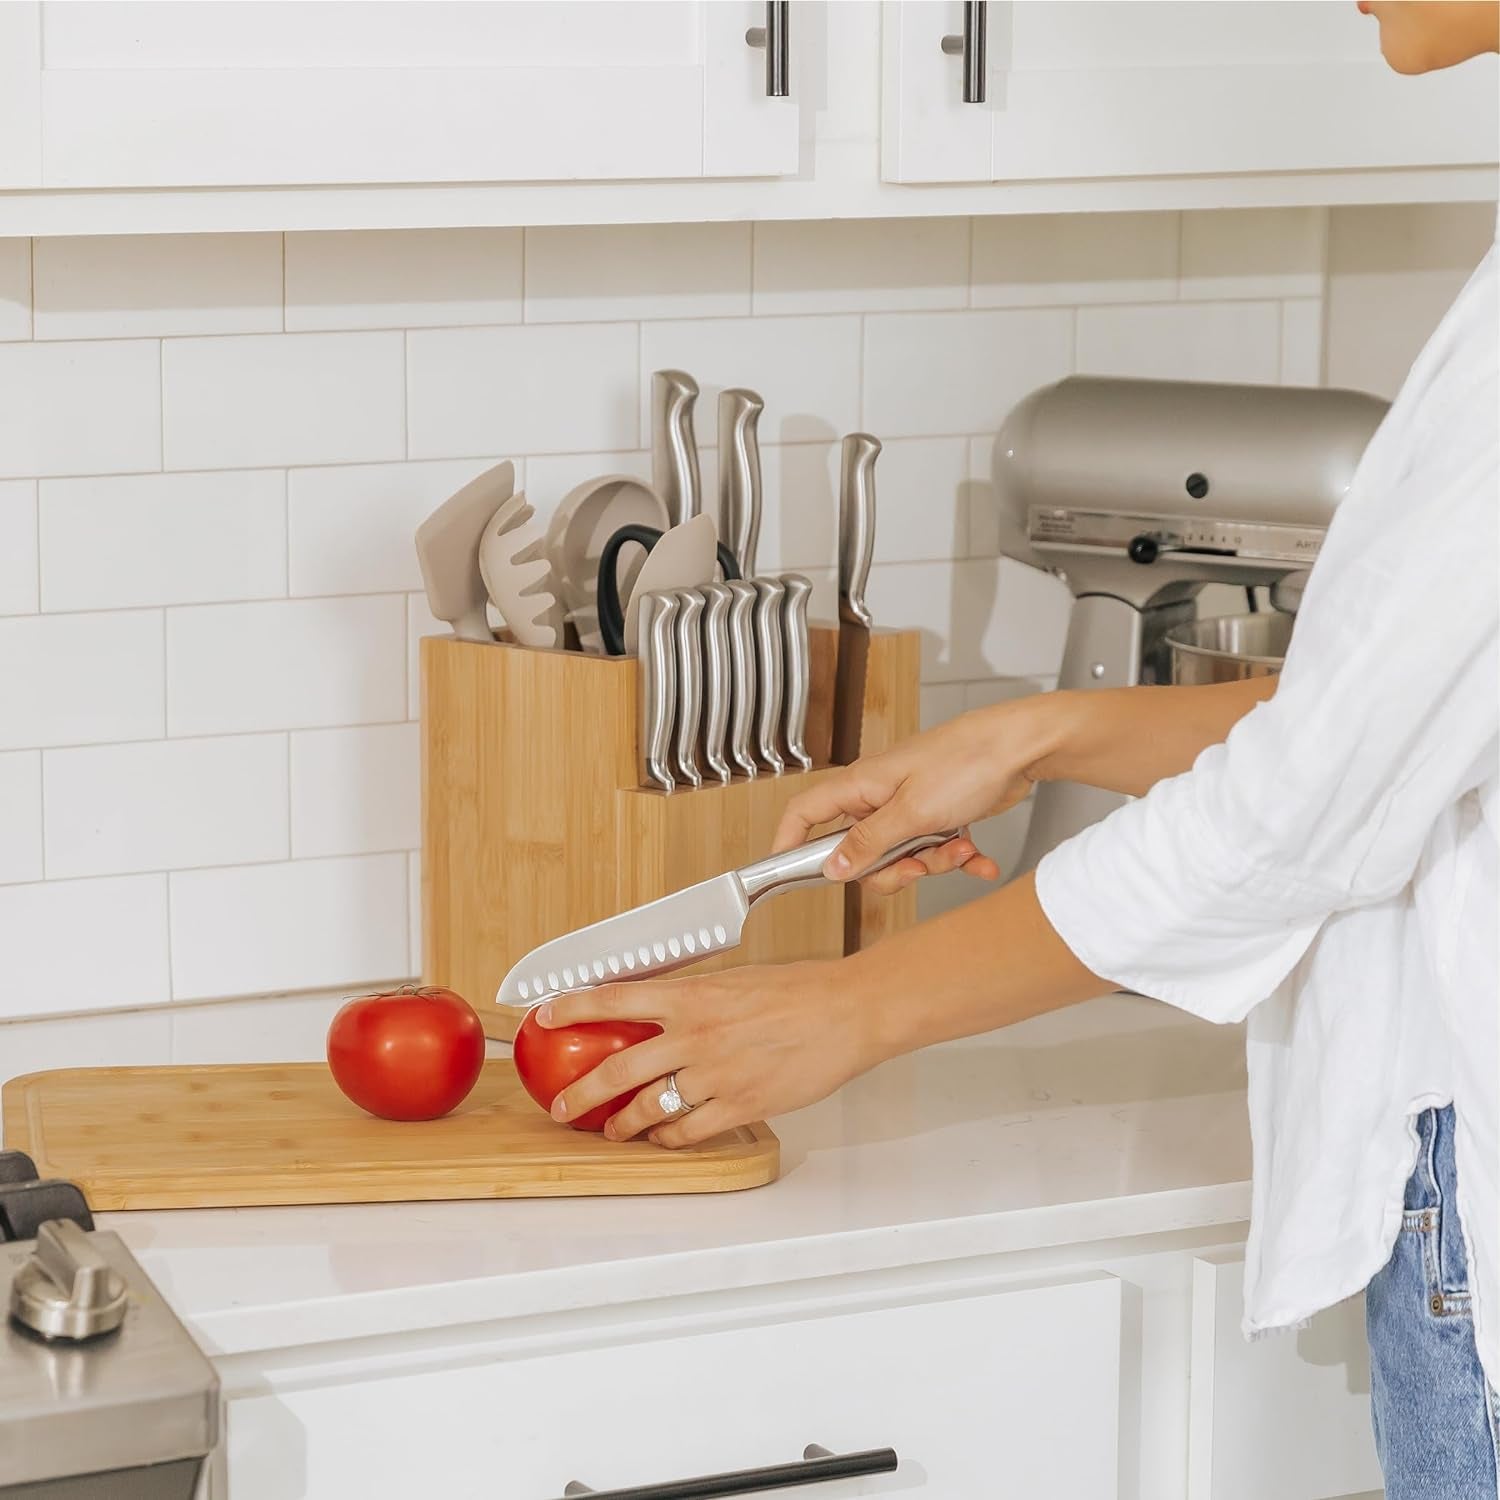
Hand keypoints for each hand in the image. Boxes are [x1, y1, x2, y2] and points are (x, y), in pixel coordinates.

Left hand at [534, 959, 879, 1147]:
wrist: (847, 1014)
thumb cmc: (800, 991)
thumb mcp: (736, 980)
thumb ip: (696, 998)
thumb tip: (665, 1008)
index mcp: (693, 994)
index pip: (614, 997)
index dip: (571, 1006)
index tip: (543, 1014)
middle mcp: (695, 1036)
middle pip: (618, 1069)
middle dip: (581, 1093)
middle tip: (562, 1105)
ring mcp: (716, 1075)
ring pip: (649, 1108)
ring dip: (622, 1124)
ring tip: (612, 1130)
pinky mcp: (740, 1106)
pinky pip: (689, 1130)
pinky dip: (669, 1137)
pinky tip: (663, 1138)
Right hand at [774, 699, 1061, 893]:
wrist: (1021, 747)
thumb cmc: (967, 761)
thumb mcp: (912, 812)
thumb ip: (869, 844)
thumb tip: (831, 868)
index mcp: (862, 786)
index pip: (806, 813)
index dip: (790, 842)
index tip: (788, 873)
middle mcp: (881, 796)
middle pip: (860, 851)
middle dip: (892, 868)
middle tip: (917, 865)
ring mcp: (911, 805)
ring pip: (902, 855)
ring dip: (933, 861)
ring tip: (960, 850)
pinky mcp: (940, 814)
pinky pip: (936, 849)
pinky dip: (958, 858)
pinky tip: (979, 859)